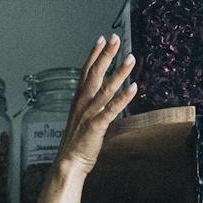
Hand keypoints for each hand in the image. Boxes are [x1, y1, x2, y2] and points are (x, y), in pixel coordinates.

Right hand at [55, 35, 136, 175]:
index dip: (94, 54)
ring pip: (105, 89)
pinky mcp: (96, 126)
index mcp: (78, 100)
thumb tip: (104, 100)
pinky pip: (111, 109)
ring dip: (118, 72)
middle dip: (106, 55)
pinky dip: (123, 98)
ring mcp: (89, 114)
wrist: (68, 164)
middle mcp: (83, 103)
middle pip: (94, 73)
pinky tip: (134, 87)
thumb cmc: (76, 144)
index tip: (102, 39)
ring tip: (131, 58)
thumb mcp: (82, 119)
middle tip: (115, 38)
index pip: (86, 71)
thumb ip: (92, 107)